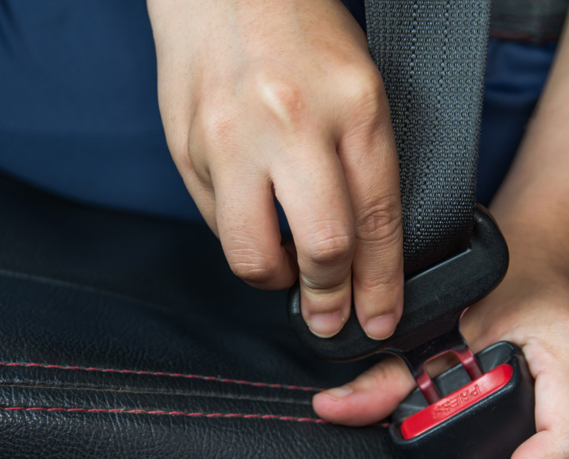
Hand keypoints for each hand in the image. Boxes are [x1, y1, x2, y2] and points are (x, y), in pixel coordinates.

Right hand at [148, 0, 403, 339]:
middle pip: (322, 248)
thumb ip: (363, 162)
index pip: (377, 219)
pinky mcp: (188, 150)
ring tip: (286, 269)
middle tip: (333, 318)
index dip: (380, 284)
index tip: (380, 318)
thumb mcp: (359, 84)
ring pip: (253, 253)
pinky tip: (253, 217)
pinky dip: (240, 235)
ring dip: (275, 279)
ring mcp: (232, 140)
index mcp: (353, 105)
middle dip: (332, 298)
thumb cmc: (299, 29)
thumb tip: (365, 244)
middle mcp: (292, 124)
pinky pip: (217, 223)